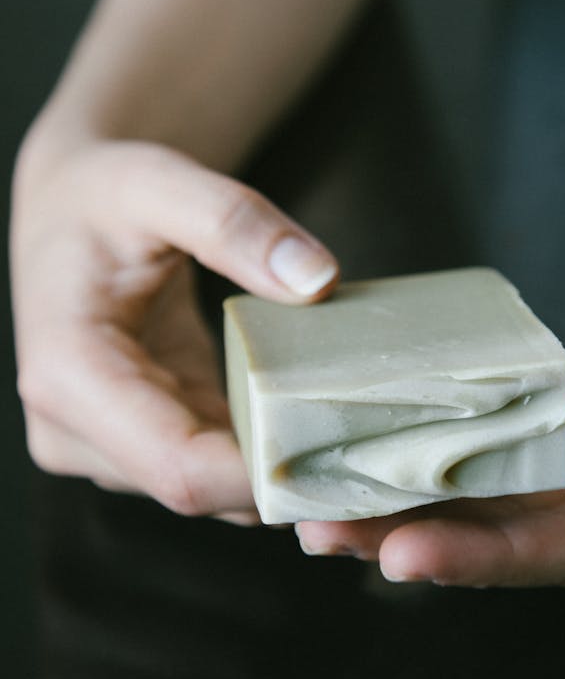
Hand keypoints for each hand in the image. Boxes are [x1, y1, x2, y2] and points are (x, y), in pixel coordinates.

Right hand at [12, 138, 337, 522]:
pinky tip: (326, 428)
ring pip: (215, 494)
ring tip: (363, 437)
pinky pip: (216, 473)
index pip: (179, 466)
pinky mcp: (143, 443)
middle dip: (292, 478)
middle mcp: (76, 430)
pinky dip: (271, 458)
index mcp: (69, 375)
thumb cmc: (102, 195)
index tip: (351, 449)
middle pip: (203, 491)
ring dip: (288, 475)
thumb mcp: (161, 183)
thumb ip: (235, 223)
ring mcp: (108, 447)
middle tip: (383, 449)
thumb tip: (317, 279)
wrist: (67, 211)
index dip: (269, 475)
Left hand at [296, 221, 564, 583]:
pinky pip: (497, 407)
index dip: (491, 560)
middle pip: (505, 526)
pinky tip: (379, 408)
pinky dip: (440, 415)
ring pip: (488, 472)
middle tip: (320, 528)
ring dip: (408, 481)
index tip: (405, 556)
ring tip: (322, 484)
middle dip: (414, 532)